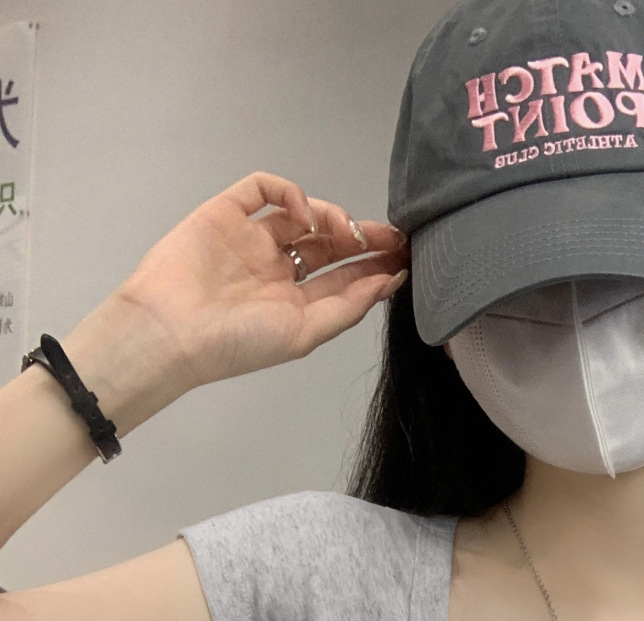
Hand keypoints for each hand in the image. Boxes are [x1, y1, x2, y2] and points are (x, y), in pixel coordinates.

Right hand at [64, 172, 408, 427]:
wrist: (172, 329)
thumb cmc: (238, 342)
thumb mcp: (304, 334)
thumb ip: (347, 308)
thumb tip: (388, 283)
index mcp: (293, 303)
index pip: (342, 279)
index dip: (374, 267)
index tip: (405, 259)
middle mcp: (275, 270)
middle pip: (329, 245)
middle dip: (363, 239)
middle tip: (392, 236)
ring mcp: (250, 240)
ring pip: (301, 214)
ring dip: (330, 216)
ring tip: (345, 230)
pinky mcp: (226, 213)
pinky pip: (262, 189)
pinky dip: (288, 192)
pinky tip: (304, 211)